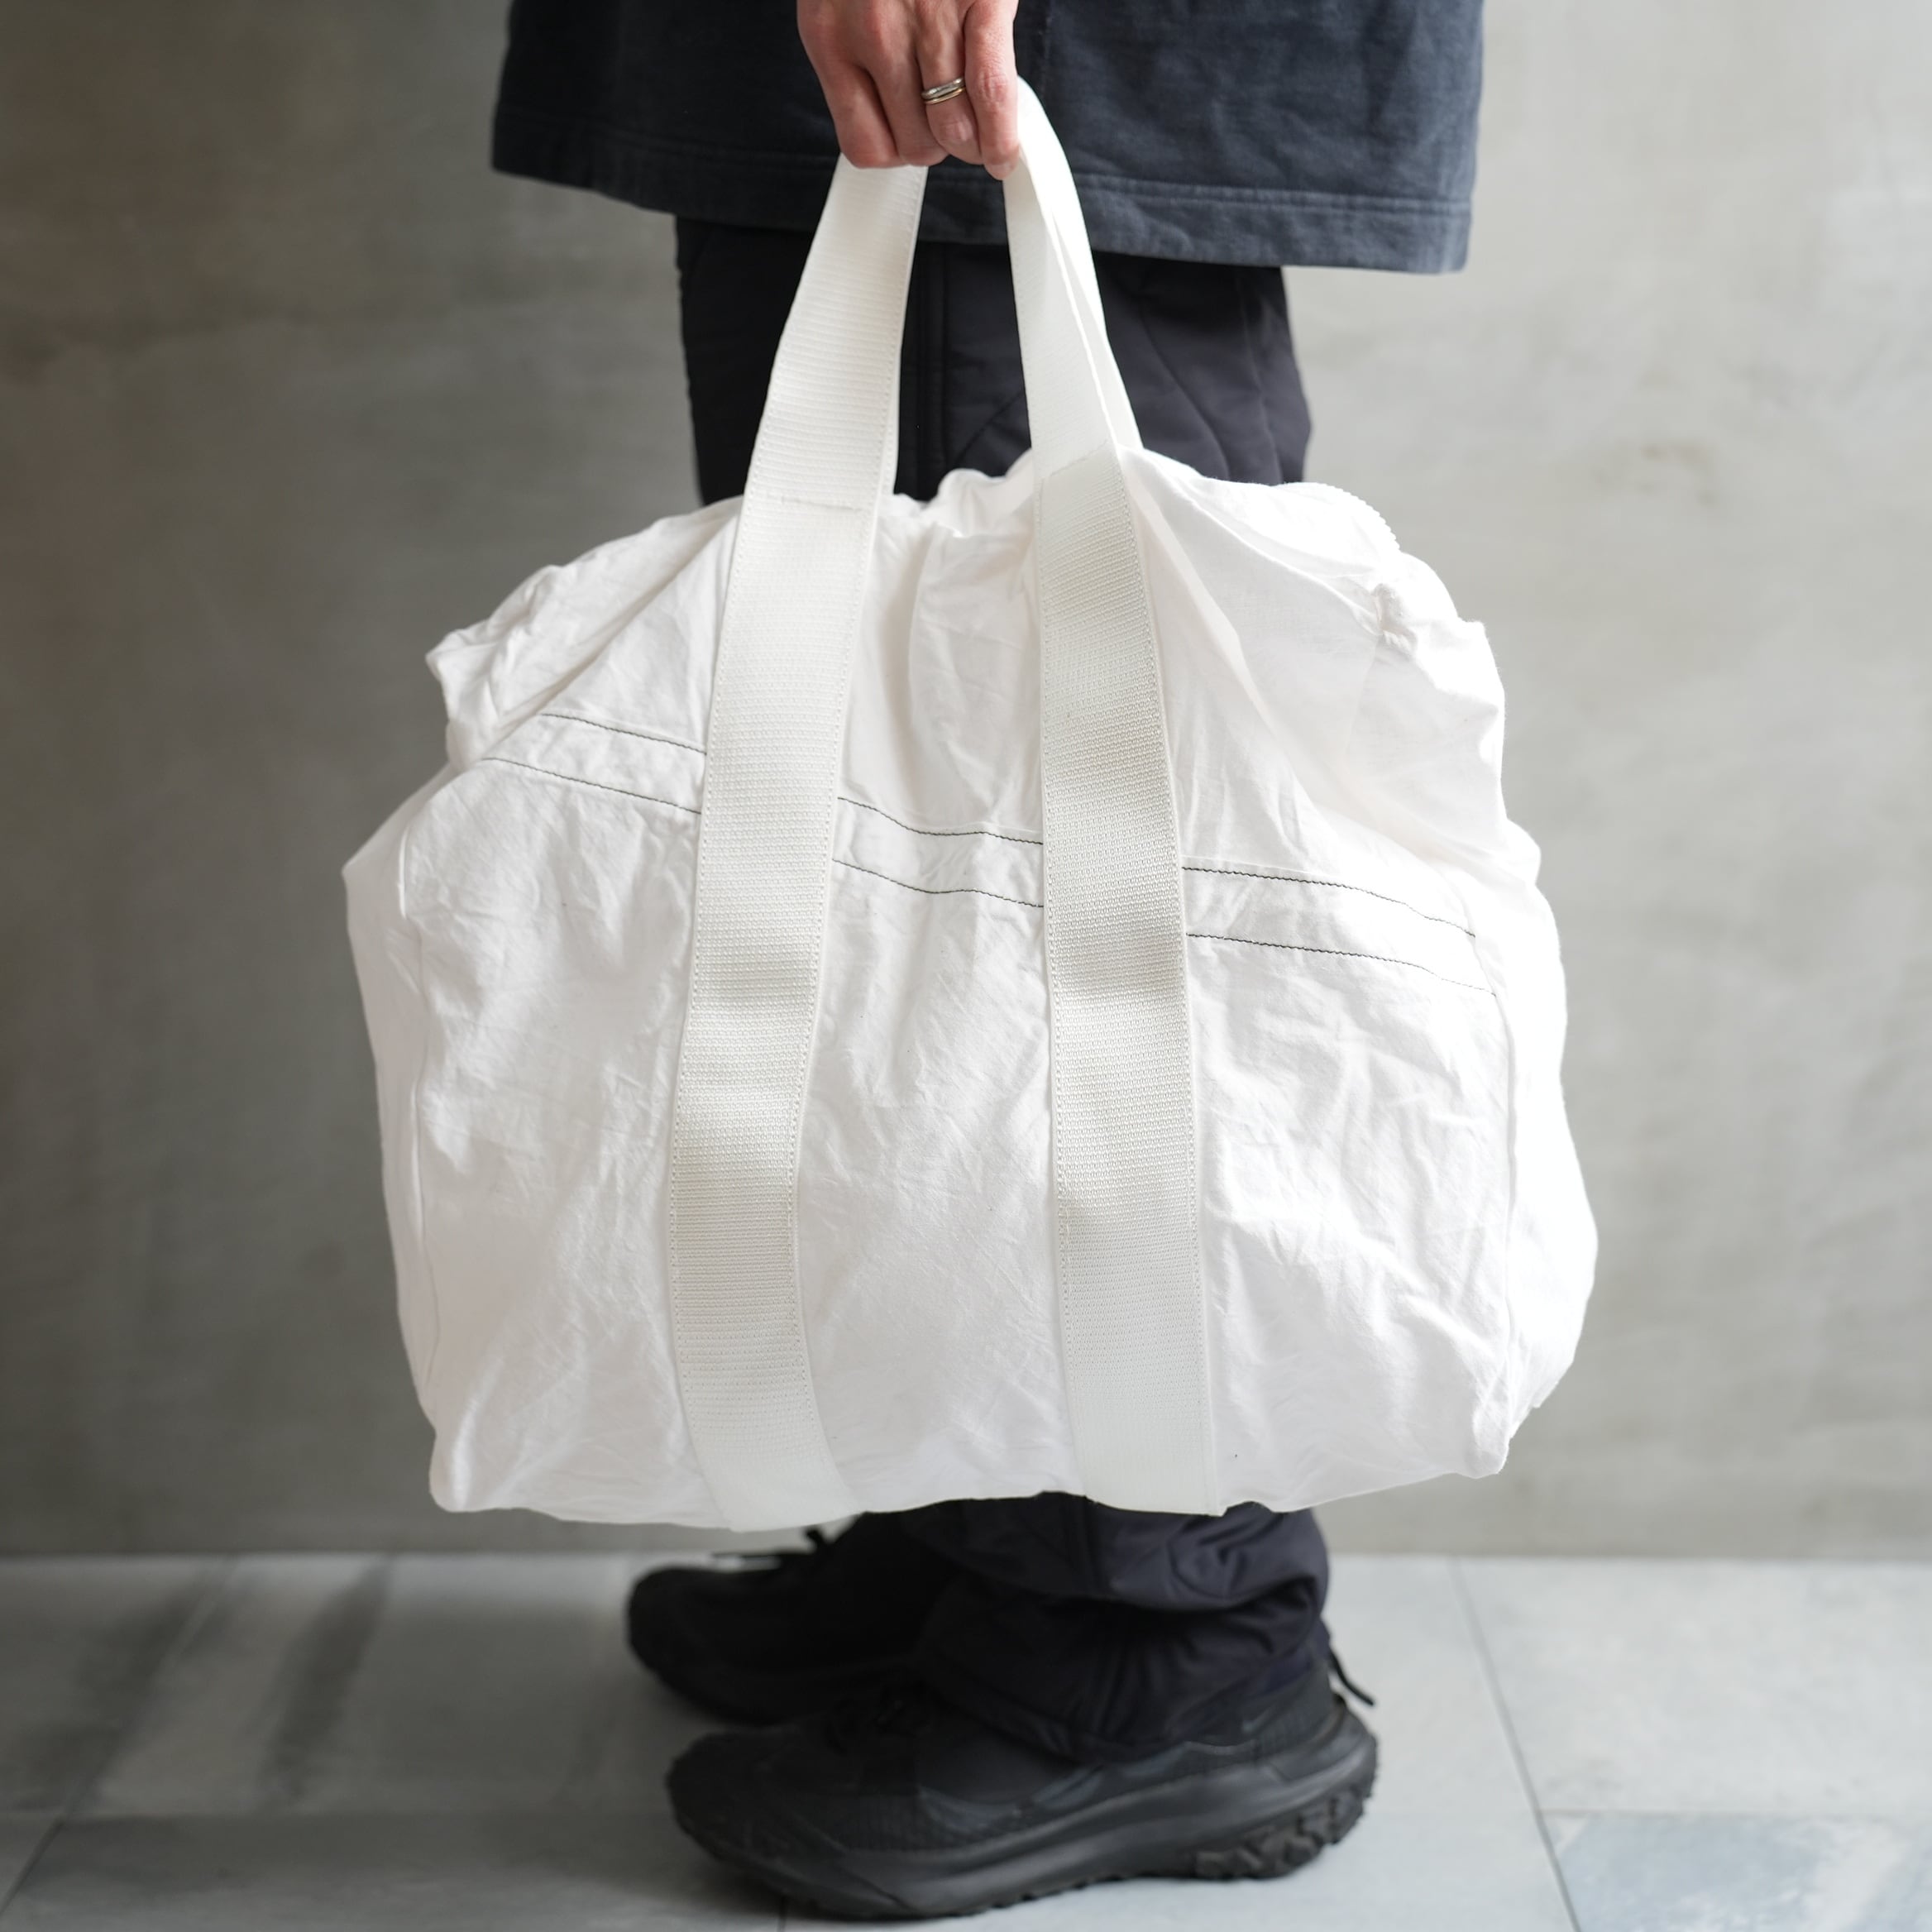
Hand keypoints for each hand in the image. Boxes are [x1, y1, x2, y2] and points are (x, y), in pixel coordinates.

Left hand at [798, 0, 1020, 178]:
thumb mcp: (839, 3)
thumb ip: (855, 60)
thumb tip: (890, 128)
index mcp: (829, 37)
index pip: (865, 145)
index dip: (895, 154)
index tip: (910, 144)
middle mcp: (874, 30)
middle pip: (916, 143)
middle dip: (937, 144)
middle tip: (946, 124)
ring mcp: (928, 17)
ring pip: (954, 129)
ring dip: (973, 144)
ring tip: (978, 132)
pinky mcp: (980, 0)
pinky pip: (993, 94)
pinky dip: (1002, 135)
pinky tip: (1003, 153)